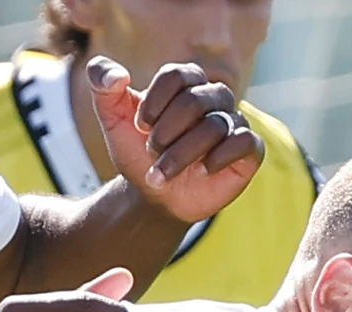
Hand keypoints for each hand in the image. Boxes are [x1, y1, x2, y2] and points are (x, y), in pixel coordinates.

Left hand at [87, 57, 261, 226]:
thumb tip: (117, 76)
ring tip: (162, 173)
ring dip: (181, 155)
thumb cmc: (139, 153)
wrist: (153, 195)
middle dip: (165, 133)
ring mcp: (234, 122)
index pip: (176, 75)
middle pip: (195, 101)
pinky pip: (244, 143)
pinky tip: (202, 171)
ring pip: (215, 126)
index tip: (140, 126)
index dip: (154, 103)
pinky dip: (219, 158)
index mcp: (187, 82)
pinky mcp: (249, 150)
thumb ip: (102, 85)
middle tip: (151, 151)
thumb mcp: (112, 120)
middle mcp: (215, 97)